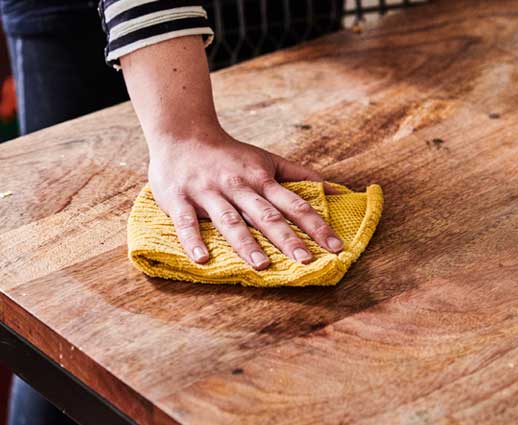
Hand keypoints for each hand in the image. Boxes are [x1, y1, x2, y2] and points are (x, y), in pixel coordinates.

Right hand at [148, 127, 343, 268]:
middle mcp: (238, 186)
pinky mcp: (179, 198)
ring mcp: (208, 192)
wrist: (182, 133)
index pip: (294, 205)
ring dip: (245, 243)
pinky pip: (187, 222)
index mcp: (261, 179)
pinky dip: (193, 240)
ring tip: (262, 265)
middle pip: (266, 215)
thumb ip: (300, 175)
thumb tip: (338, 190)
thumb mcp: (267, 160)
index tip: (337, 246)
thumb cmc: (231, 154)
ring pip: (230, 219)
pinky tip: (202, 259)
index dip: (317, 225)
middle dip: (287, 238)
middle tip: (306, 261)